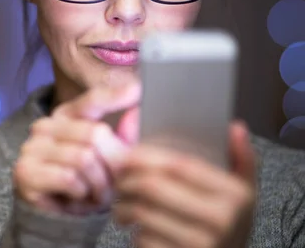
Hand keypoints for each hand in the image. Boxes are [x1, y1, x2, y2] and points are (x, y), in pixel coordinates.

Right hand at [13, 82, 140, 214]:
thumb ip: (123, 137)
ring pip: (84, 158)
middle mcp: (44, 126)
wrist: (54, 220)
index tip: (136, 91)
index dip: (114, 96)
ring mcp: (31, 148)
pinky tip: (78, 199)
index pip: (91, 101)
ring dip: (99, 184)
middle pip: (94, 134)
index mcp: (64, 117)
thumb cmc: (84, 185)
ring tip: (96, 196)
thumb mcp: (108, 161)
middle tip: (116, 185)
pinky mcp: (26, 171)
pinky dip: (81, 194)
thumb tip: (136, 113)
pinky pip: (69, 178)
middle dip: (113, 164)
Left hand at [112, 121, 256, 247]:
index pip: (179, 164)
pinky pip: (142, 238)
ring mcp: (200, 244)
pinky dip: (132, 231)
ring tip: (122, 200)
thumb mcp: (244, 192)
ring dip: (122, 205)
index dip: (146, 156)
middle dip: (127, 178)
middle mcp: (221, 220)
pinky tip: (135, 226)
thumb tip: (235, 126)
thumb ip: (242, 158)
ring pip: (142, 212)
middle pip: (152, 186)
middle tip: (118, 177)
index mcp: (235, 194)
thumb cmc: (229, 222)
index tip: (129, 154)